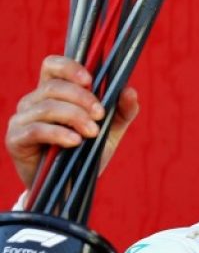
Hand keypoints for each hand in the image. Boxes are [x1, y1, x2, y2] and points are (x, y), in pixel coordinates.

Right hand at [7, 55, 138, 189]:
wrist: (70, 187)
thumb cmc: (86, 154)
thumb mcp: (110, 132)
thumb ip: (121, 112)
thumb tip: (130, 91)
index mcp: (53, 92)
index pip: (52, 66)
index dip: (69, 68)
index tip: (90, 81)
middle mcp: (33, 101)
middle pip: (53, 87)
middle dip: (81, 98)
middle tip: (100, 115)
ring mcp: (21, 119)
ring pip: (46, 107)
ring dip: (74, 117)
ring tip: (92, 133)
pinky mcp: (15, 139)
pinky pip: (35, 130)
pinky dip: (58, 133)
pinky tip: (75, 142)